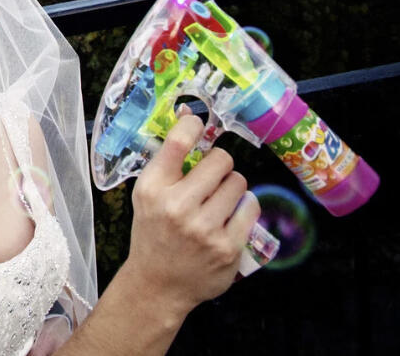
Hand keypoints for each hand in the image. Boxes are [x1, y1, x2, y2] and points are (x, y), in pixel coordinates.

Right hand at [119, 108, 260, 316]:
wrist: (158, 284)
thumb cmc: (154, 231)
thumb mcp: (148, 195)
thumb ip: (168, 161)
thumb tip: (190, 116)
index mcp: (152, 189)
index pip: (178, 142)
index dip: (193, 125)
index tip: (198, 124)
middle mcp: (178, 207)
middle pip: (220, 159)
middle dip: (219, 163)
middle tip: (212, 176)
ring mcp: (205, 229)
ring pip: (238, 182)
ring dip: (232, 186)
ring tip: (220, 199)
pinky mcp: (228, 247)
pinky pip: (250, 207)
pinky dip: (244, 206)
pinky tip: (231, 214)